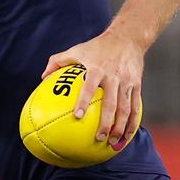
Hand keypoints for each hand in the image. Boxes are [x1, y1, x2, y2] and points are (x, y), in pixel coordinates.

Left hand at [42, 30, 143, 147]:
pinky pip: (136, 107)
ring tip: (113, 142)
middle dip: (106, 123)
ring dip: (120, 127)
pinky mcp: (136, 85)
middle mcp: (113, 76)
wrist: (128, 37)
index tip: (77, 116)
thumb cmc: (98, 46)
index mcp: (97, 69)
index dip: (83, 101)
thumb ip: (58, 61)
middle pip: (111, 104)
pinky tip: (127, 135)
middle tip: (99, 138)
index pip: (89, 87)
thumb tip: (42, 77)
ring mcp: (126, 82)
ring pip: (125, 109)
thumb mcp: (77, 49)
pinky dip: (133, 122)